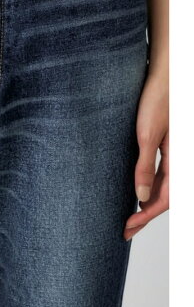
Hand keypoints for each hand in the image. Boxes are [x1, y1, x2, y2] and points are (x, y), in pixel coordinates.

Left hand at [124, 73, 168, 239]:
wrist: (165, 76)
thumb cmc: (157, 100)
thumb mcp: (146, 135)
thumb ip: (145, 166)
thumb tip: (142, 196)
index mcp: (179, 161)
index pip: (165, 199)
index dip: (146, 217)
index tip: (128, 227)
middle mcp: (179, 160)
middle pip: (166, 196)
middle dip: (146, 215)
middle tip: (127, 230)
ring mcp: (174, 153)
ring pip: (165, 186)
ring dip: (148, 203)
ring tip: (131, 216)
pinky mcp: (167, 146)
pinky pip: (163, 174)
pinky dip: (151, 187)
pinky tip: (140, 192)